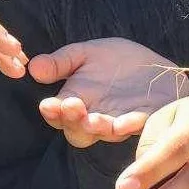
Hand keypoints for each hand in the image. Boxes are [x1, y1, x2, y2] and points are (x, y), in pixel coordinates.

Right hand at [29, 38, 188, 146]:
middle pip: (77, 132)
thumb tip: (32, 67)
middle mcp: (95, 116)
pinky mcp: (145, 120)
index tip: (49, 105)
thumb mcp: (86, 54)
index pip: (57, 114)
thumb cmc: (117, 62)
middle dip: (73, 122)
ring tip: (94, 118)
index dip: (52, 112)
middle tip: (72, 107)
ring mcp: (120, 121)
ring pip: (105, 134)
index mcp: (77, 101)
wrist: (155, 67)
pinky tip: (127, 119)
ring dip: (98, 127)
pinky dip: (131, 125)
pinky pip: (137, 129)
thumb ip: (61, 62)